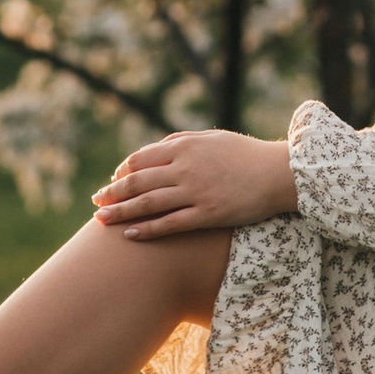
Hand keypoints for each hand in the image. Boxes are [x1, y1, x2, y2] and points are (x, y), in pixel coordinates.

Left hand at [91, 131, 299, 238]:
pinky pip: (170, 224)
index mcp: (184, 146)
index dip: (122, 172)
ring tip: (101, 220)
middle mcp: (185, 167)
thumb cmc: (246, 154)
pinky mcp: (207, 214)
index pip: (141, 158)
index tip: (113, 182)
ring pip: (148, 203)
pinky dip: (147, 229)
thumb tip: (156, 147)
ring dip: (121, 212)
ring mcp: (195, 191)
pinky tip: (130, 235)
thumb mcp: (212, 138)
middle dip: (112, 192)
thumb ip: (182, 140)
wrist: (278, 173)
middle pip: (137, 181)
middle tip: (96, 202)